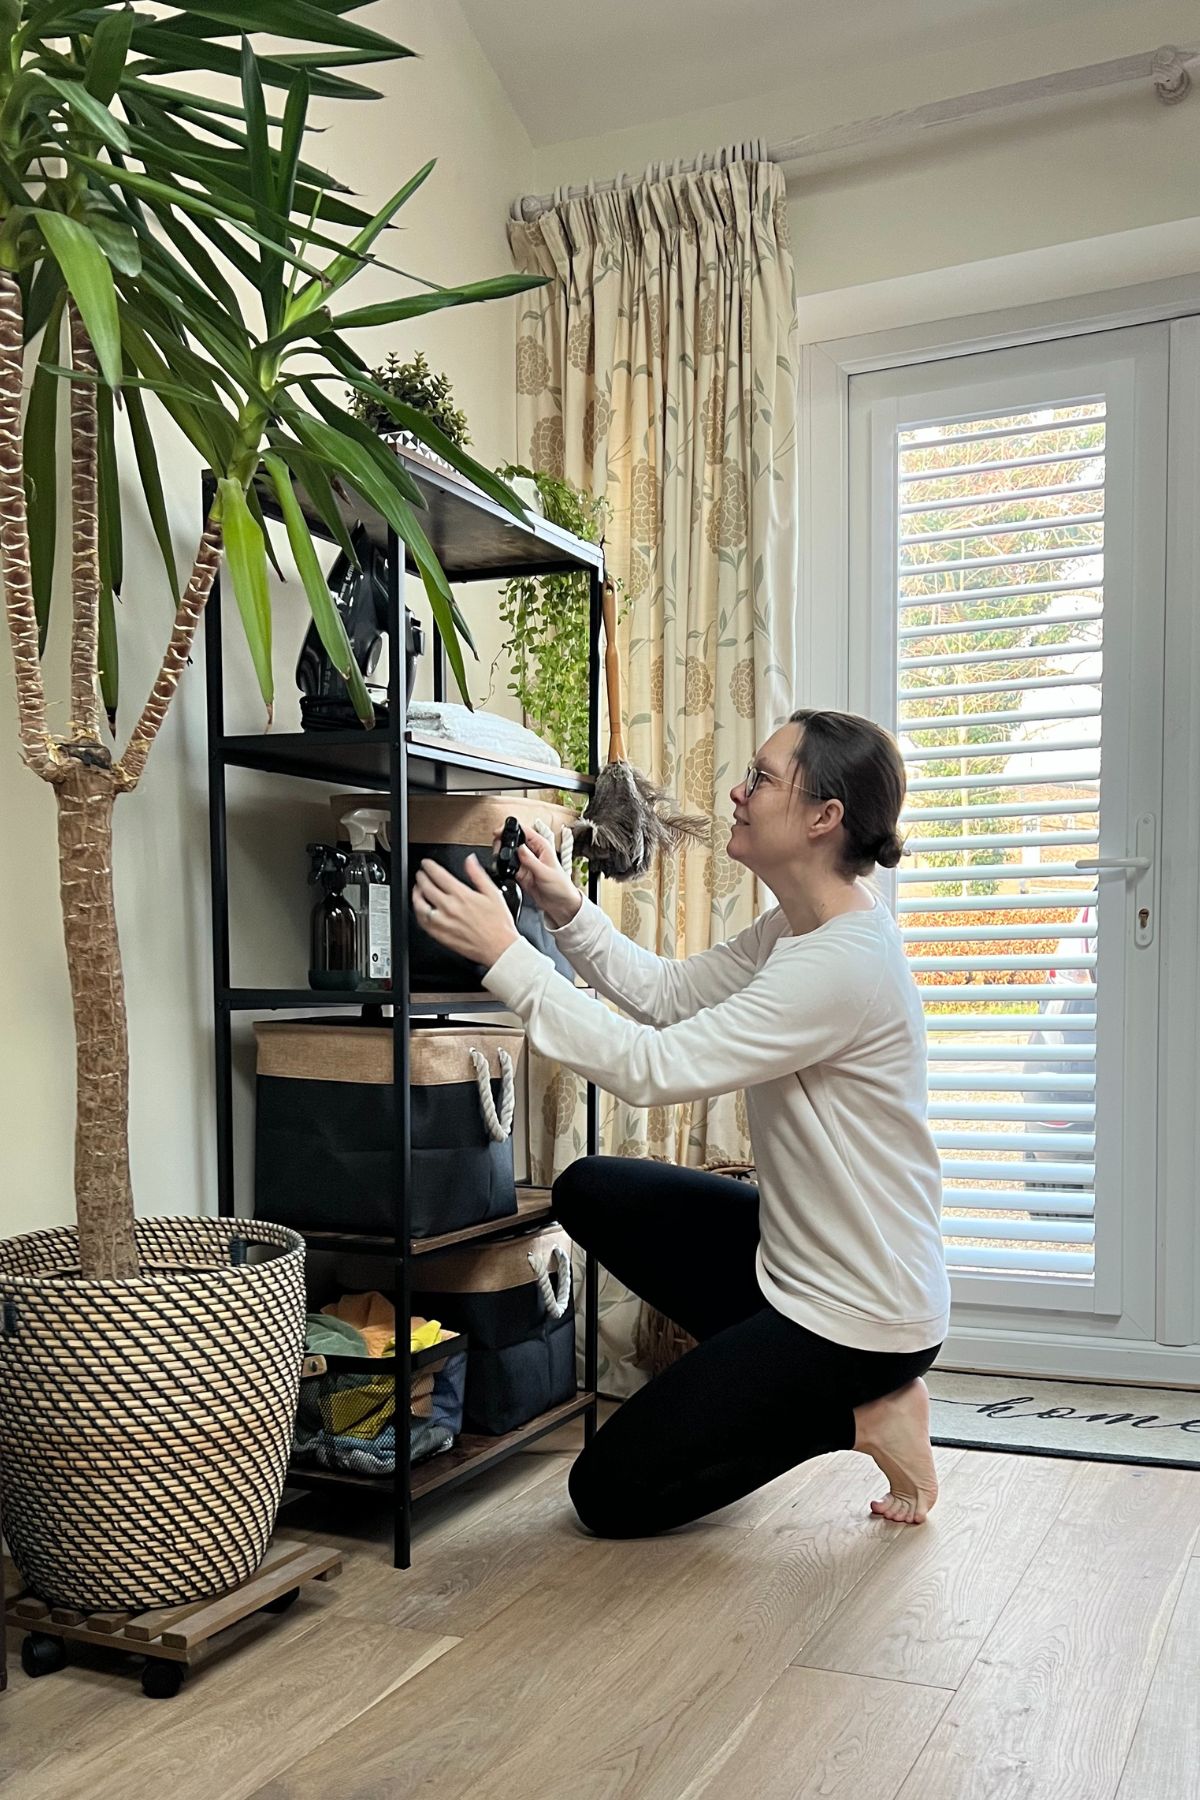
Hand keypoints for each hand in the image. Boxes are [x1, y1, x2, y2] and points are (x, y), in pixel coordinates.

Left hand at [413, 856, 519, 970]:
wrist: (499, 948)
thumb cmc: (499, 924)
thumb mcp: (493, 893)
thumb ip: (478, 874)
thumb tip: (470, 860)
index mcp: (461, 895)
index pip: (438, 875)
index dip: (429, 866)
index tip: (426, 864)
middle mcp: (449, 908)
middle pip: (426, 888)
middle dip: (421, 877)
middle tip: (421, 873)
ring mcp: (442, 922)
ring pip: (420, 905)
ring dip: (416, 894)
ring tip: (417, 889)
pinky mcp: (440, 935)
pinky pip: (422, 922)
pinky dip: (418, 913)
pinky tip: (420, 910)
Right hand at [495, 825, 581, 929]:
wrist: (560, 904)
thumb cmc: (560, 886)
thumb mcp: (545, 872)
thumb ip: (531, 861)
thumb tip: (520, 848)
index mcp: (541, 846)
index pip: (524, 831)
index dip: (511, 828)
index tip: (500, 832)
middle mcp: (533, 852)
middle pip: (514, 840)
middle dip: (503, 842)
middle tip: (498, 848)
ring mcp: (526, 863)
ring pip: (509, 854)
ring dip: (503, 855)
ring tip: (500, 860)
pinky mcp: (521, 873)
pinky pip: (509, 867)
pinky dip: (504, 868)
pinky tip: (504, 870)